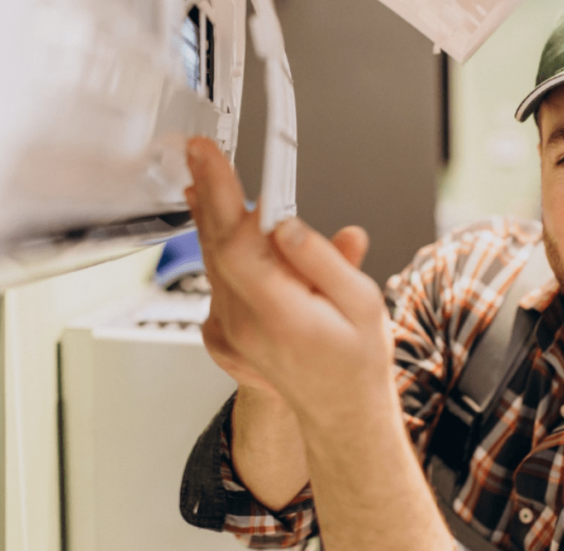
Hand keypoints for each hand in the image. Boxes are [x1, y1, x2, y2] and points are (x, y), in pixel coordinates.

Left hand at [184, 137, 395, 427]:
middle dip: (208, 192)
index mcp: (280, 313)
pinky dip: (217, 248)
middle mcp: (246, 322)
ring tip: (206, 178)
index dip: (220, 194)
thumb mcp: (361, 303)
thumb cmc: (356, 359)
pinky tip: (220, 227)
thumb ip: (323, 260)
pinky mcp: (226, 331)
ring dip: (209, 217)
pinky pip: (216, 280)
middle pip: (215, 245)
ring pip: (212, 261)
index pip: (237, 243)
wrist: (341, 411)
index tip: (211, 157)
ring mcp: (231, 329)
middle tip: (201, 153)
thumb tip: (286, 225)